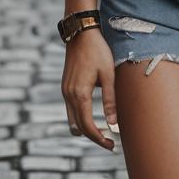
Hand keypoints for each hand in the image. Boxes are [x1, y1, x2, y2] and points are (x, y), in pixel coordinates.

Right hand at [61, 29, 118, 151]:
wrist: (81, 33)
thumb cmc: (98, 51)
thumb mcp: (108, 74)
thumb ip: (110, 100)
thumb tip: (113, 124)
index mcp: (80, 94)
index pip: (87, 127)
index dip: (99, 139)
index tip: (112, 145)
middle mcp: (68, 95)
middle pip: (78, 127)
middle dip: (93, 137)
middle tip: (109, 141)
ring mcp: (65, 91)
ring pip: (71, 120)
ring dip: (84, 129)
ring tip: (102, 130)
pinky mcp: (65, 86)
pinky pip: (70, 110)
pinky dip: (80, 118)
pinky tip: (92, 115)